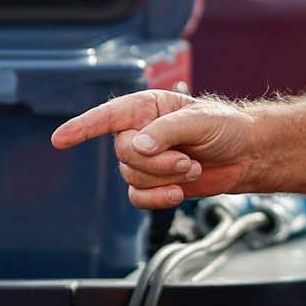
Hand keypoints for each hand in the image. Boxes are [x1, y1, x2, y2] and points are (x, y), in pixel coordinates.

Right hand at [50, 90, 255, 208]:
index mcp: (146, 107)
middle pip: (123, 153)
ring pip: (132, 176)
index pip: (108, 116)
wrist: (245, 155)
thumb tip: (137, 146)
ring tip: (193, 167)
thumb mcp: (201, 119)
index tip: (60, 139)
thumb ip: (167, 130)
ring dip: (166, 177)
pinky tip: (178, 193)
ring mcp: (144, 159)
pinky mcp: (152, 183)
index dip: (83, 127)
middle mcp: (139, 131)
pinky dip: (157, 198)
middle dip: (158, 161)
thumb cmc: (226, 127)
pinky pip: (137, 197)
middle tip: (189, 159)